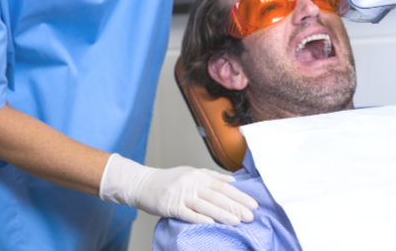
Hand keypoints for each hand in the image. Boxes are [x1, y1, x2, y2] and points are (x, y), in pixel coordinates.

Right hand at [99, 154, 258, 225]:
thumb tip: (233, 181)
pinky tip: (210, 222)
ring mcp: (180, 194)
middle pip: (217, 196)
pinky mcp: (170, 205)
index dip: (239, 195)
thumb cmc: (169, 180)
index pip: (224, 186)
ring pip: (205, 205)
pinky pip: (187, 213)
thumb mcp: (191, 173)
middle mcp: (192, 183)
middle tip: (250, 215)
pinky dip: (199, 218)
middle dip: (236, 206)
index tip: (253, 204)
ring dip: (222, 213)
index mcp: (199, 175)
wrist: (142, 183)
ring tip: (237, 221)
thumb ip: (212, 176)